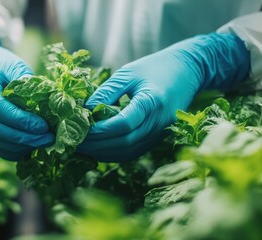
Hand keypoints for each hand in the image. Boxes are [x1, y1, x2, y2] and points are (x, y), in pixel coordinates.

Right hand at [0, 19, 52, 160]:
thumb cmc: (1, 63)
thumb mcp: (14, 64)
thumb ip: (27, 81)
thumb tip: (47, 102)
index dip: (22, 121)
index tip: (43, 126)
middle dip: (25, 138)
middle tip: (48, 138)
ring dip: (21, 147)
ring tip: (43, 143)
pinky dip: (13, 151)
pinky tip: (31, 147)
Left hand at [79, 33, 249, 161]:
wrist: (188, 71)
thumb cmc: (156, 67)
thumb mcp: (127, 73)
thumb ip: (106, 92)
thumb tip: (85, 112)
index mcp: (152, 101)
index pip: (123, 124)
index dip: (100, 130)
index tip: (80, 128)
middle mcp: (159, 121)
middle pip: (124, 142)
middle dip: (96, 144)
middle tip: (74, 141)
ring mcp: (160, 132)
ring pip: (128, 151)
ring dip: (103, 152)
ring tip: (81, 147)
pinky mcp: (157, 137)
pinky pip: (133, 151)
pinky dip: (114, 153)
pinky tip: (97, 148)